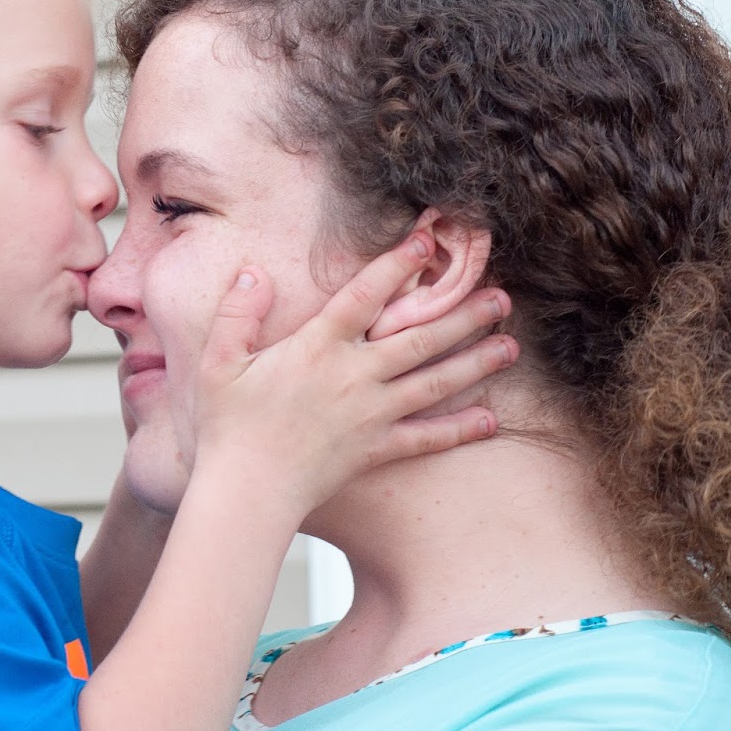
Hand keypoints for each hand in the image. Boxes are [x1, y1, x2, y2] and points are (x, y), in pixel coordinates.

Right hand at [189, 231, 516, 518]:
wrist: (247, 488)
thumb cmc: (229, 425)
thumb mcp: (221, 361)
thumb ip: (238, 312)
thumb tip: (254, 272)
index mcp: (317, 346)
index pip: (363, 295)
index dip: (395, 265)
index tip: (425, 242)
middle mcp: (353, 375)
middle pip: (418, 337)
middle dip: (462, 314)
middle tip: (500, 297)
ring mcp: (371, 414)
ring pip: (434, 382)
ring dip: (475, 362)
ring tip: (509, 346)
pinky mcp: (376, 449)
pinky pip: (426, 438)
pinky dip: (459, 429)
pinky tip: (490, 420)